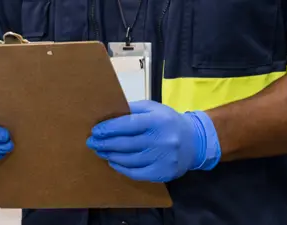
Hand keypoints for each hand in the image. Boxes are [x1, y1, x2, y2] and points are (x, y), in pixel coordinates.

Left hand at [86, 100, 221, 181]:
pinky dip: (121, 168)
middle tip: (91, 143)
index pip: (127, 124)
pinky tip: (113, 162)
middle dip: (104, 143)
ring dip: (110, 156)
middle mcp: (161, 140)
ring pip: (128, 160)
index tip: (95, 131)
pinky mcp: (162, 173)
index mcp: (157, 121)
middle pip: (125, 144)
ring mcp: (162, 158)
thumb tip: (107, 116)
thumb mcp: (153, 109)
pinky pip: (136, 173)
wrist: (195, 142)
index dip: (108, 128)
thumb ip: (132, 110)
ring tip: (100, 151)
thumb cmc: (168, 122)